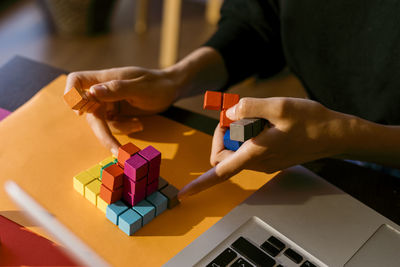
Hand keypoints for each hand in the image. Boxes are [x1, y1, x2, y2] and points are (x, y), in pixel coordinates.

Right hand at [64, 67, 178, 154]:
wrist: (171, 89)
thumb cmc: (157, 84)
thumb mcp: (141, 87)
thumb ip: (118, 89)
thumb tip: (92, 92)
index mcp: (105, 79)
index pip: (76, 80)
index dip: (71, 94)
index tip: (79, 110)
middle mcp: (102, 92)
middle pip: (87, 112)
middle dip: (102, 132)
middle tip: (116, 150)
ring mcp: (108, 103)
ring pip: (101, 123)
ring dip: (119, 129)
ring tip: (138, 124)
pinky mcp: (116, 114)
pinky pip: (113, 126)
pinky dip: (125, 128)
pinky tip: (139, 123)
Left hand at [178, 97, 348, 198]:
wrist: (334, 134)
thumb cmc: (311, 122)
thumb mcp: (278, 106)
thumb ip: (249, 106)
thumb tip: (229, 112)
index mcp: (255, 153)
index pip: (220, 173)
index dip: (200, 183)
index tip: (184, 192)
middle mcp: (257, 162)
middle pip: (224, 155)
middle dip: (222, 134)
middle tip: (234, 114)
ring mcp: (264, 162)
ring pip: (236, 151)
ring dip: (236, 133)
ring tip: (255, 116)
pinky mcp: (271, 158)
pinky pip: (249, 149)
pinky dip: (247, 135)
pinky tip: (264, 121)